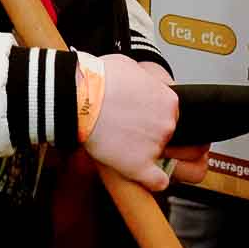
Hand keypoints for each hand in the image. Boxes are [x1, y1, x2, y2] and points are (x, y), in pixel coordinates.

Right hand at [84, 54, 177, 190]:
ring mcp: (155, 146)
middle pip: (167, 134)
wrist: (78, 97)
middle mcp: (167, 124)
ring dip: (147, 153)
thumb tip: (144, 83)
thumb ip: (145, 79)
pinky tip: (145, 176)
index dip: (153, 115)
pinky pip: (157, 181)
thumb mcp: (130, 66)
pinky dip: (153, 181)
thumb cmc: (99, 78)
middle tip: (129, 129)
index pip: (170, 114)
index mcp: (168, 101)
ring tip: (125, 146)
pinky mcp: (139, 166)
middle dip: (150, 132)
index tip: (141, 117)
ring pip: (162, 157)